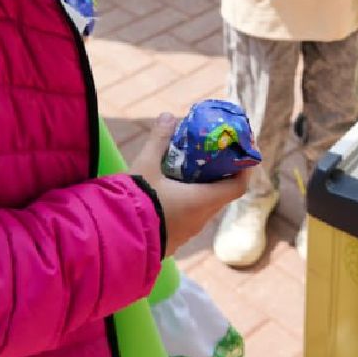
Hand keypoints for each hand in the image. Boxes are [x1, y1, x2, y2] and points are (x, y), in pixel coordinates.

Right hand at [129, 114, 245, 256]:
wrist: (114, 240)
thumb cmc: (135, 201)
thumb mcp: (146, 166)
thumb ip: (159, 140)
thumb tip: (168, 116)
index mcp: (202, 201)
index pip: (237, 187)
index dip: (243, 170)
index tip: (241, 155)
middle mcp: (200, 220)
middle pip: (221, 196)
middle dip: (220, 176)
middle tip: (212, 156)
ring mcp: (187, 233)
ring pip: (204, 209)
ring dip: (202, 191)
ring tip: (190, 172)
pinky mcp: (172, 240)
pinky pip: (189, 220)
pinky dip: (188, 204)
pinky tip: (171, 194)